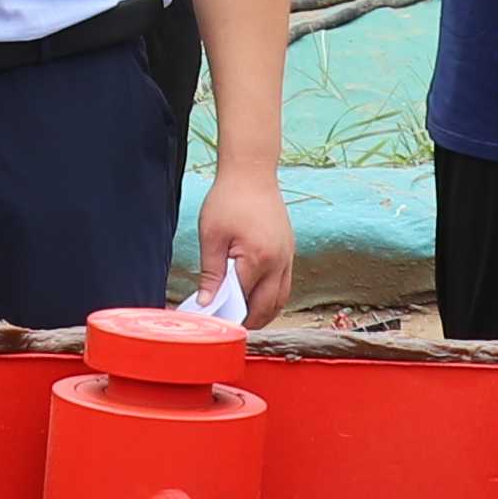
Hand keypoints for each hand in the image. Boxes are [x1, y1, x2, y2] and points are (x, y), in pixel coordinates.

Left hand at [192, 169, 292, 324]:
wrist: (252, 172)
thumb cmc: (229, 199)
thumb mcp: (211, 236)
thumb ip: (211, 273)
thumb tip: (207, 304)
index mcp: (258, 259)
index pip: (242, 300)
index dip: (227, 315)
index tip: (212, 323)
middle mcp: (279, 262)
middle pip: (267, 307)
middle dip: (247, 321)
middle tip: (226, 326)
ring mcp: (288, 257)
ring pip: (281, 299)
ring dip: (263, 312)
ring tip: (240, 316)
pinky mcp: (290, 251)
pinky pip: (284, 284)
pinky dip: (271, 296)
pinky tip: (254, 297)